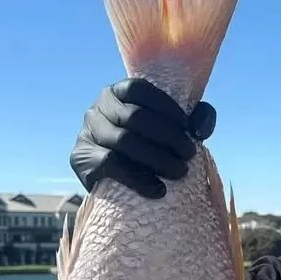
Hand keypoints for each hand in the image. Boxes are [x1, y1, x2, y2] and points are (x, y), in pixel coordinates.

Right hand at [69, 77, 216, 198]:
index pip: (141, 90)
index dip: (166, 107)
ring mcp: (86, 132)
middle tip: (189, 154)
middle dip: (168, 136)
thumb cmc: (151, 147)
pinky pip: (110, 165)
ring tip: (180, 172)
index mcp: (118, 92)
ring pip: (124, 141)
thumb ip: (195, 120)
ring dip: (157, 158)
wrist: (117, 181)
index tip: (188, 128)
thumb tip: (200, 128)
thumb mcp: (173, 128)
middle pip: (135, 117)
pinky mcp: (80, 158)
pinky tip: (158, 189)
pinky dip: (138, 178)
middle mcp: (98, 108)